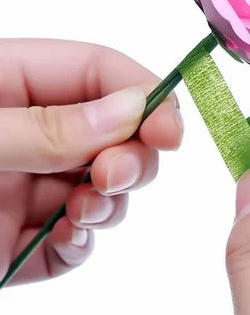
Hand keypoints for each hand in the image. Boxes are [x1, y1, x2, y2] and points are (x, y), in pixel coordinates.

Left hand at [0, 38, 182, 284]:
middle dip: (129, 156)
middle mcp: (30, 134)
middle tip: (113, 176)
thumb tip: (132, 109)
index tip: (168, 134)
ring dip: (108, 201)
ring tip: (78, 214)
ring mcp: (28, 186)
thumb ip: (45, 125)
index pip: (99, 72)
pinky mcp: (23, 238)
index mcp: (11, 84)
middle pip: (115, 131)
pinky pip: (75, 239)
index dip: (145, 95)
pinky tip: (61, 242)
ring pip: (104, 187)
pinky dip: (80, 243)